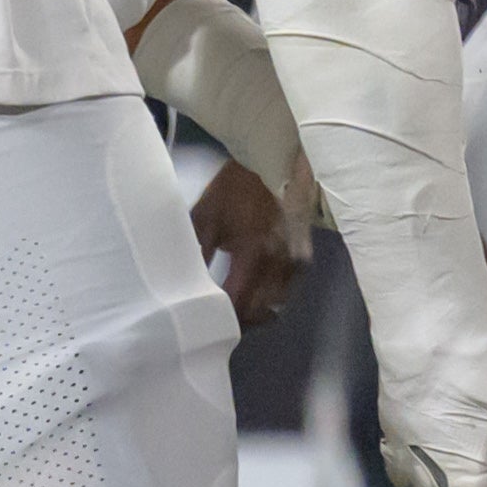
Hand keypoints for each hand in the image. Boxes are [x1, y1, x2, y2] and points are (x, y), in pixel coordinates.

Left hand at [191, 159, 308, 328]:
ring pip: (276, 303)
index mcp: (253, 254)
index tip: (204, 323)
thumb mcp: (205, 219)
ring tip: (235, 307)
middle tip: (217, 319)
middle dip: (238, 319)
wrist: (272, 163)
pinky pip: (288, 288)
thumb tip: (182, 289)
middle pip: (260, 310)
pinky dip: (271, 295)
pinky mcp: (304, 256)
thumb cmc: (234, 190)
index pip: (238, 304)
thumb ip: (196, 256)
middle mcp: (280, 262)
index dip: (222, 319)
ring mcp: (296, 261)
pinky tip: (255, 289)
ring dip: (256, 309)